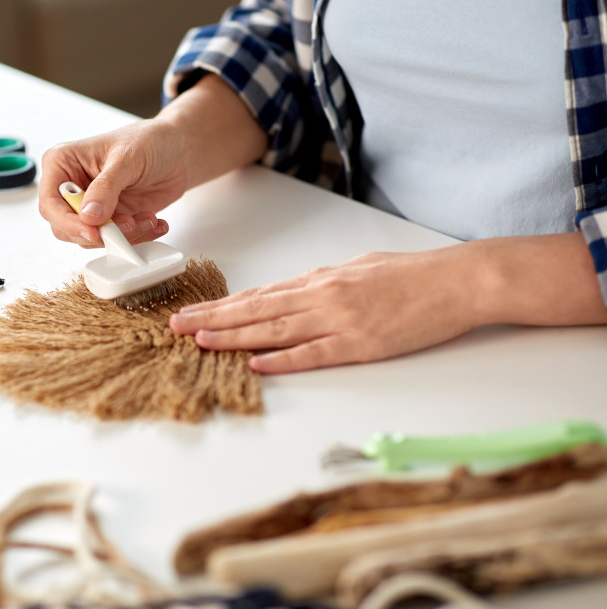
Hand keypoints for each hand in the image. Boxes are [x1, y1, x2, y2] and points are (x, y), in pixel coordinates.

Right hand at [38, 73, 268, 247]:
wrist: (178, 150)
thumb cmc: (149, 141)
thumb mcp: (126, 159)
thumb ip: (106, 188)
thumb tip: (88, 216)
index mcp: (63, 164)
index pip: (51, 203)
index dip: (68, 222)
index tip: (93, 231)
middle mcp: (72, 187)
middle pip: (66, 226)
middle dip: (99, 232)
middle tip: (128, 225)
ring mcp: (90, 205)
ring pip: (91, 238)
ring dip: (122, 236)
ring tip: (147, 219)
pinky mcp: (110, 219)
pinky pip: (114, 240)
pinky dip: (136, 237)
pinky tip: (154, 222)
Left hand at [170, 234, 606, 373]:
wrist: (455, 281)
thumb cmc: (409, 274)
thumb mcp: (356, 269)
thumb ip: (321, 283)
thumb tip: (290, 293)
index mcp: (320, 280)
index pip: (260, 295)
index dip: (223, 305)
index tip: (193, 311)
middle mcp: (322, 298)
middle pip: (256, 311)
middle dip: (213, 319)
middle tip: (177, 326)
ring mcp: (339, 321)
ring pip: (275, 330)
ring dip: (234, 337)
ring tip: (200, 341)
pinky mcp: (361, 344)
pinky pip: (314, 354)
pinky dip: (283, 360)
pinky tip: (256, 364)